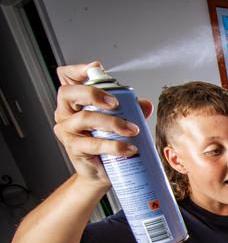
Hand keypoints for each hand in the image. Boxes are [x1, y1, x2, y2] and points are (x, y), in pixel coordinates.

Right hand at [53, 62, 153, 184]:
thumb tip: (146, 104)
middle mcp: (65, 113)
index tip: (97, 69)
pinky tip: (130, 149)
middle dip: (93, 93)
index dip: (77, 69)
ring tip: (133, 131)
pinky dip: (114, 145)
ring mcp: (67, 131)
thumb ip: (132, 109)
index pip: (66, 77)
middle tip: (117, 104)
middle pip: (69, 93)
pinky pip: (93, 144)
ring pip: (85, 118)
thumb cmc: (108, 142)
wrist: (102, 173)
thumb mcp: (121, 121)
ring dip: (112, 122)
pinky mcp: (74, 149)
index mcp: (74, 101)